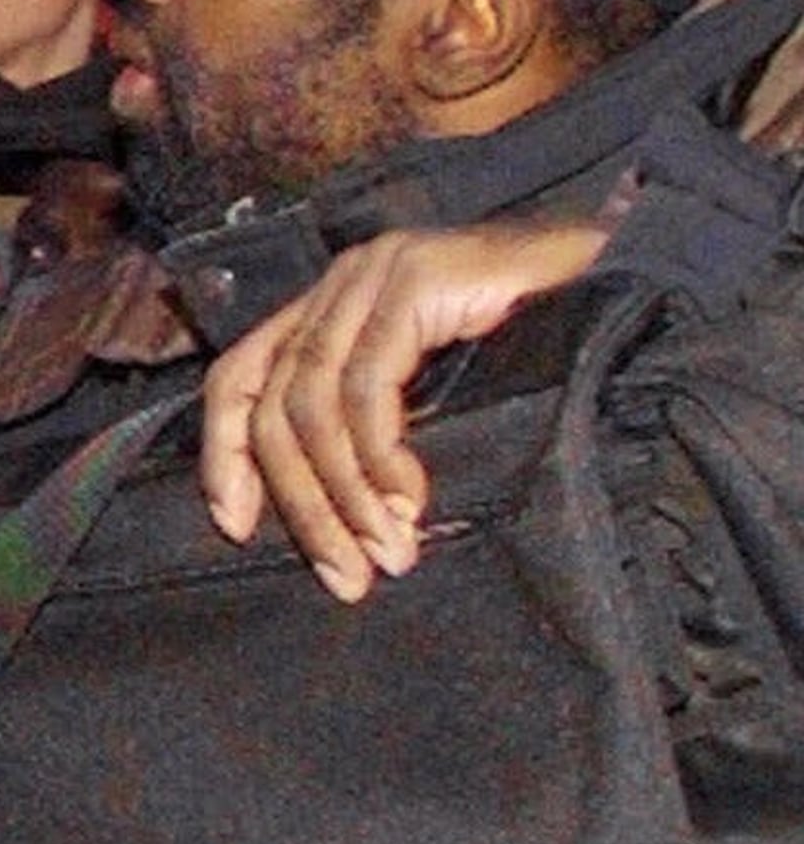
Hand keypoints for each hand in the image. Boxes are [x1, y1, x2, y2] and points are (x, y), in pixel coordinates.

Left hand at [197, 219, 608, 597]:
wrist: (620, 269)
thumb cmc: (534, 336)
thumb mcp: (433, 386)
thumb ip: (374, 422)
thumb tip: (334, 512)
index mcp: (329, 304)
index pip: (239, 377)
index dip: (223, 454)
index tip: (236, 527)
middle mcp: (340, 282)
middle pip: (273, 404)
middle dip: (301, 502)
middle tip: (343, 574)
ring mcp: (374, 275)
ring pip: (314, 403)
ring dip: (345, 494)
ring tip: (385, 551)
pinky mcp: (414, 282)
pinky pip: (368, 387)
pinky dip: (380, 455)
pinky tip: (409, 500)